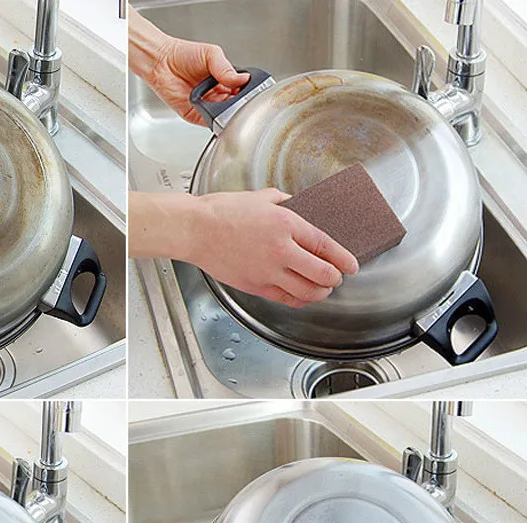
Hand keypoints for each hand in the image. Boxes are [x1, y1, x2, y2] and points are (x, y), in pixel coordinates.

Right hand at [129, 189, 358, 305]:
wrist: (196, 230)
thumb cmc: (222, 212)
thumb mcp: (261, 197)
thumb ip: (284, 202)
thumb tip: (297, 207)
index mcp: (286, 224)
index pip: (326, 246)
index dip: (344, 259)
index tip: (352, 265)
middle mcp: (281, 251)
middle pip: (322, 274)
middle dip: (334, 278)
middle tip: (337, 277)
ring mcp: (268, 272)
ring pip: (306, 292)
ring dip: (320, 293)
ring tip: (322, 289)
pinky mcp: (255, 286)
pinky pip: (285, 299)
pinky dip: (299, 300)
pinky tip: (301, 296)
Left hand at [147, 39, 248, 125]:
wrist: (162, 62)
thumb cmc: (183, 55)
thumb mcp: (211, 55)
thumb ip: (226, 68)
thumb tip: (243, 79)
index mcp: (224, 80)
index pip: (241, 90)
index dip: (247, 92)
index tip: (251, 91)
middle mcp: (217, 95)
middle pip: (235, 105)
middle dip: (239, 104)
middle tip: (241, 100)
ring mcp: (207, 106)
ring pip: (224, 116)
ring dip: (228, 113)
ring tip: (229, 104)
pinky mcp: (196, 115)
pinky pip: (209, 122)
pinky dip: (215, 120)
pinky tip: (217, 112)